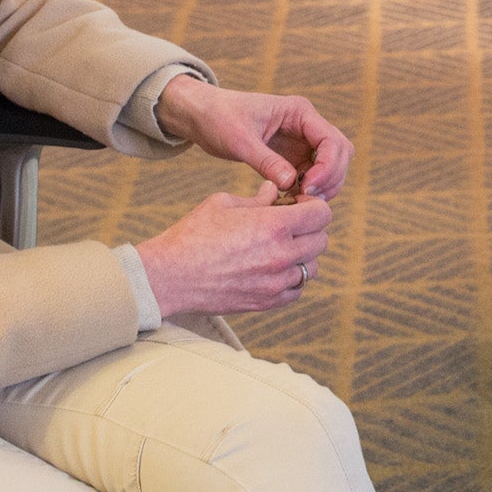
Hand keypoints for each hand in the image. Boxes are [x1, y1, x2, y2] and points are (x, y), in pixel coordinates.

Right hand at [136, 188, 331, 317]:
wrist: (169, 276)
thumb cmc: (192, 235)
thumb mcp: (223, 203)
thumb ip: (256, 198)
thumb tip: (274, 190)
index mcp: (273, 226)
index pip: (322, 214)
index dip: (314, 206)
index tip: (299, 204)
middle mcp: (281, 255)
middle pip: (321, 240)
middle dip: (310, 229)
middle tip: (290, 225)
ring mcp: (275, 282)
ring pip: (312, 268)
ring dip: (303, 256)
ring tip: (281, 248)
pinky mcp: (266, 302)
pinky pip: (297, 291)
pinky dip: (292, 280)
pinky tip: (274, 269)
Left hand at [157, 75, 353, 199]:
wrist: (202, 116)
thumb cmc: (219, 118)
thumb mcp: (239, 140)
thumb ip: (266, 161)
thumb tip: (291, 183)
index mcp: (299, 112)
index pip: (332, 140)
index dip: (328, 166)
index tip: (308, 187)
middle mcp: (306, 126)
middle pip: (340, 154)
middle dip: (330, 178)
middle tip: (307, 199)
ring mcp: (301, 142)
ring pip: (330, 167)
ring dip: (322, 186)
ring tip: (297, 202)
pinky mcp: (292, 157)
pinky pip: (312, 176)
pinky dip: (307, 190)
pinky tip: (289, 201)